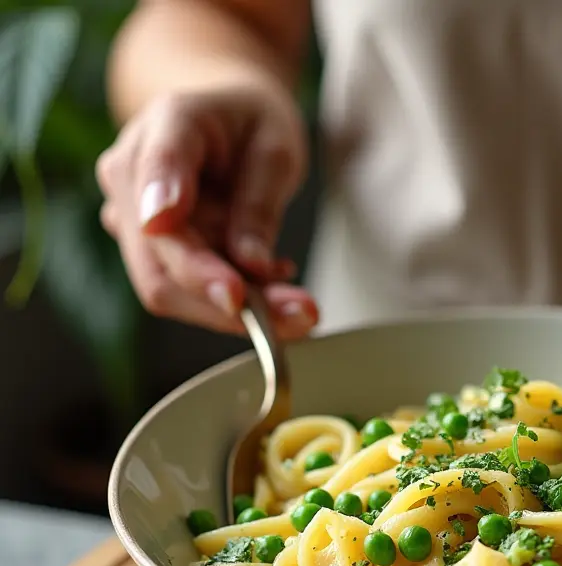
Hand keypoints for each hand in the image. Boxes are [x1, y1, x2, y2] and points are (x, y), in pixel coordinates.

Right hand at [96, 84, 318, 337]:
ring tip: (297, 304)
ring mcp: (131, 216)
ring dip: (235, 313)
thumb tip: (249, 265)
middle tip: (299, 315)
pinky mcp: (148, 250)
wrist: (227, 121)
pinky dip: (235, 301)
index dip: (186, 236)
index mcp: (167, 122)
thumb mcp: (277, 147)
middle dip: (228, 303)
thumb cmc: (253, 124)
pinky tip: (272, 281)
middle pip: (160, 262)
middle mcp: (131, 172)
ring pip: (169, 288)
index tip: (227, 288)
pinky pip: (185, 292)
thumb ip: (260, 203)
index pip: (162, 179)